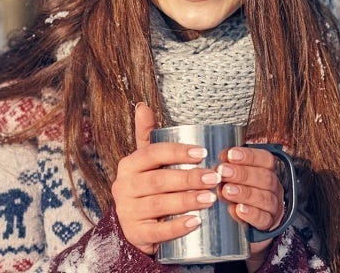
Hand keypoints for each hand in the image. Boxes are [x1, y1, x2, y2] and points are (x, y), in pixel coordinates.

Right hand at [111, 104, 222, 254]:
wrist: (135, 225)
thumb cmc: (147, 185)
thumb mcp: (146, 161)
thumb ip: (147, 134)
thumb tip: (143, 105)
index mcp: (128, 165)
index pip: (152, 153)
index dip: (178, 151)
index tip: (203, 152)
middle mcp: (123, 187)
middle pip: (158, 180)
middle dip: (189, 178)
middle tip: (215, 177)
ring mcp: (128, 212)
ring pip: (159, 205)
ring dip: (187, 200)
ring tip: (211, 198)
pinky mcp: (136, 234)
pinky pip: (157, 232)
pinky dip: (177, 227)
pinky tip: (196, 222)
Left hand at [217, 146, 284, 265]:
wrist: (248, 222)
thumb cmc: (239, 189)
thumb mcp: (234, 176)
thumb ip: (229, 166)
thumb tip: (217, 156)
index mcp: (267, 170)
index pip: (265, 158)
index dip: (249, 156)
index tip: (230, 155)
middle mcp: (273, 186)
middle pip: (264, 178)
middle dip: (242, 174)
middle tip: (222, 172)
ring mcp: (272, 206)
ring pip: (264, 198)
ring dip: (244, 193)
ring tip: (226, 190)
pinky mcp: (268, 224)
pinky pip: (262, 219)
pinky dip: (251, 214)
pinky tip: (238, 209)